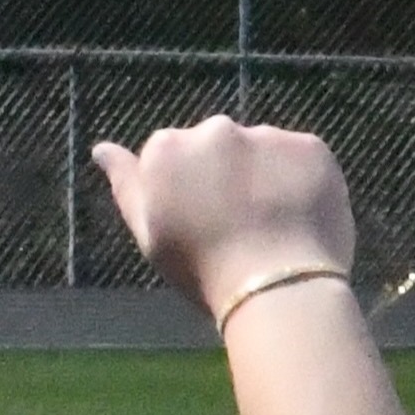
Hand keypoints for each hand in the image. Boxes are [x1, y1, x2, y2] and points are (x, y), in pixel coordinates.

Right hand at [95, 120, 358, 320]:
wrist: (275, 285)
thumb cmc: (200, 268)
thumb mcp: (148, 231)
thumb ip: (127, 183)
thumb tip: (102, 148)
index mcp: (166, 148)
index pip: (174, 153)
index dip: (189, 187)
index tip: (200, 217)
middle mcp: (214, 130)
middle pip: (219, 144)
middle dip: (226, 171)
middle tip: (239, 219)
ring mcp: (267, 135)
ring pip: (263, 148)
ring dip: (265, 171)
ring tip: (273, 219)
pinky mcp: (311, 146)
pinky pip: (303, 156)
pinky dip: (302, 177)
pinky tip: (300, 211)